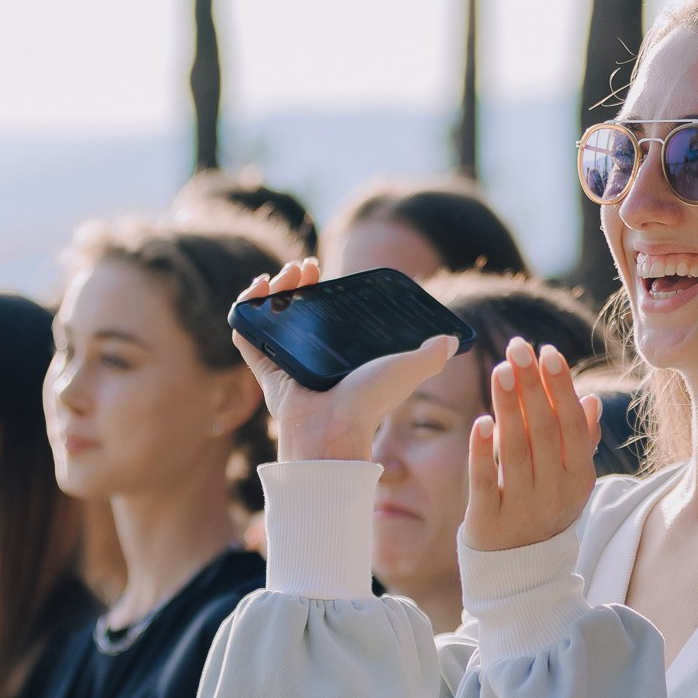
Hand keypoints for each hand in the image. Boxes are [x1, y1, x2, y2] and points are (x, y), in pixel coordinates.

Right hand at [231, 259, 459, 461]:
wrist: (336, 430)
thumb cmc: (372, 402)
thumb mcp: (409, 369)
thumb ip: (432, 354)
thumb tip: (453, 338)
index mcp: (339, 355)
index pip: (325, 314)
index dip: (320, 289)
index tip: (322, 269)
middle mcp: (311, 358)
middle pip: (296, 310)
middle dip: (296, 282)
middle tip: (304, 267)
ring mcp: (286, 364)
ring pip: (271, 318)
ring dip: (273, 291)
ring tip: (284, 274)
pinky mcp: (265, 371)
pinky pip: (246, 336)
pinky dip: (245, 310)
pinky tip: (256, 289)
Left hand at [462, 337, 601, 552]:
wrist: (520, 571)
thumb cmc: (544, 510)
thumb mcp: (569, 481)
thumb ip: (579, 441)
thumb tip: (590, 400)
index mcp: (578, 479)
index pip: (570, 425)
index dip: (559, 387)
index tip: (547, 351)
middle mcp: (555, 494)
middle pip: (544, 431)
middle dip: (531, 386)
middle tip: (517, 347)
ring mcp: (523, 509)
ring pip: (516, 450)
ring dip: (508, 407)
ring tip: (499, 369)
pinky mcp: (489, 522)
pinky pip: (486, 481)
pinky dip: (482, 452)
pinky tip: (479, 421)